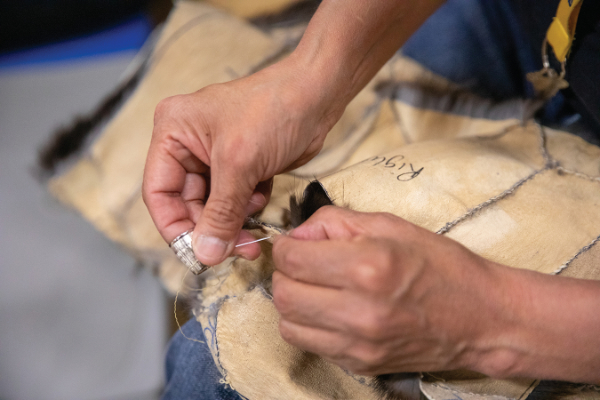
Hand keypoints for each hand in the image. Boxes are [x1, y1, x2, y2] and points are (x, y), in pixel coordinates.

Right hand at [142, 59, 343, 264]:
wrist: (317, 96)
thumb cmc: (275, 108)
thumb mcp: (240, 163)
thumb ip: (221, 213)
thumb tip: (206, 253)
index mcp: (173, 131)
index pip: (158, 191)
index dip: (174, 226)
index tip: (194, 253)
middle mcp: (189, 144)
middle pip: (187, 204)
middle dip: (210, 229)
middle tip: (235, 249)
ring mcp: (215, 157)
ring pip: (213, 207)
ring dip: (232, 223)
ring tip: (252, 229)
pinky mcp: (240, 166)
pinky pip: (234, 202)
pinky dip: (248, 208)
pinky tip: (262, 195)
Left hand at [272, 206, 514, 375]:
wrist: (483, 319)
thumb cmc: (442, 265)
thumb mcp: (391, 226)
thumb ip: (336, 221)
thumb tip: (298, 234)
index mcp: (369, 267)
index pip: (294, 260)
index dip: (287, 246)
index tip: (297, 243)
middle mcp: (360, 311)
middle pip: (284, 294)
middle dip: (285, 273)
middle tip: (304, 263)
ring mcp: (359, 345)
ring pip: (289, 325)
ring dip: (293, 302)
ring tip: (315, 288)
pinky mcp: (360, 365)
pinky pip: (310, 345)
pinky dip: (308, 325)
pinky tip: (329, 309)